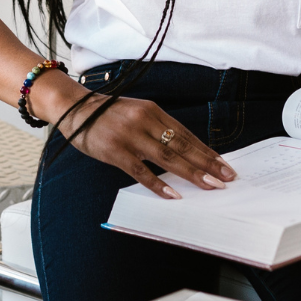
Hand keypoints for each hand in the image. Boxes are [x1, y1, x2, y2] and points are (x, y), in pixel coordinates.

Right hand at [35, 80, 237, 198]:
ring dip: (191, 173)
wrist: (73, 107)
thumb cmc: (107, 113)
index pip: (187, 134)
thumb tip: (183, 150)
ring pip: (167, 158)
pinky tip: (174, 194)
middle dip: (207, 163)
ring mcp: (130, 136)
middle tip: (226, 177)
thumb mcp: (136, 112)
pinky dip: (159, 183)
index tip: (224, 164)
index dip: (206, 150)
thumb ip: (157, 128)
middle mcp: (145, 121)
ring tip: (210, 185)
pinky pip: (141, 171)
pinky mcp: (115, 151)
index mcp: (153, 110)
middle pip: (182, 145)